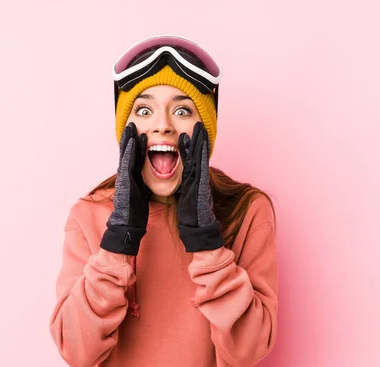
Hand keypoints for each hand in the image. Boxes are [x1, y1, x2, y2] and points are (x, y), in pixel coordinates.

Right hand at [100, 122, 151, 254]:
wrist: (128, 224)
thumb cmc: (135, 211)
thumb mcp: (142, 193)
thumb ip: (143, 183)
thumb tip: (149, 178)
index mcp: (131, 178)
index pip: (134, 158)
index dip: (136, 145)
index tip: (140, 132)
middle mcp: (126, 176)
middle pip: (128, 153)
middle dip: (129, 139)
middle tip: (132, 123)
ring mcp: (124, 178)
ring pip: (125, 155)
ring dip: (127, 140)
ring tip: (130, 127)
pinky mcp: (124, 182)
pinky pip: (127, 163)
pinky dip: (129, 151)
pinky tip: (132, 141)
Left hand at [176, 122, 224, 251]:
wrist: (198, 230)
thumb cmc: (191, 217)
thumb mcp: (184, 199)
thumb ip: (183, 189)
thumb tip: (177, 183)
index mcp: (192, 182)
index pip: (190, 161)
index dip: (189, 148)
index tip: (185, 134)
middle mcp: (198, 179)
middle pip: (197, 155)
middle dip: (198, 139)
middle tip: (198, 124)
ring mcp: (201, 181)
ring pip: (201, 157)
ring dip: (201, 142)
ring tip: (200, 127)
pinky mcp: (201, 185)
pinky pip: (202, 165)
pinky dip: (201, 153)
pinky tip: (199, 142)